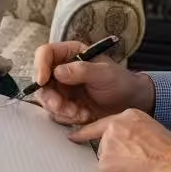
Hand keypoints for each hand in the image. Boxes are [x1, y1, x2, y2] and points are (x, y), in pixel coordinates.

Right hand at [32, 41, 154, 125]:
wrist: (130, 103)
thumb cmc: (120, 82)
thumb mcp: (104, 73)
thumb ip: (81, 70)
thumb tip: (57, 72)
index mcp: (70, 54)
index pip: (45, 53)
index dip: (40, 66)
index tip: (42, 81)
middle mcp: (62, 70)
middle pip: (41, 80)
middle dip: (50, 97)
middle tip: (61, 107)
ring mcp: (62, 88)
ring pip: (47, 99)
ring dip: (60, 110)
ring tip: (79, 113)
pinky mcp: (65, 104)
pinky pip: (56, 113)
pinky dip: (68, 117)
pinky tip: (84, 116)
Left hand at [69, 108, 170, 171]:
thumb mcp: (152, 131)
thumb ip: (133, 135)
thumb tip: (126, 147)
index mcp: (127, 117)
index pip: (101, 125)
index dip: (86, 133)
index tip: (73, 136)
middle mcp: (113, 128)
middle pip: (104, 147)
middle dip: (116, 158)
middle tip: (138, 165)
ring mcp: (107, 146)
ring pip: (106, 163)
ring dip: (117, 170)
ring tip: (141, 171)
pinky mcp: (105, 165)